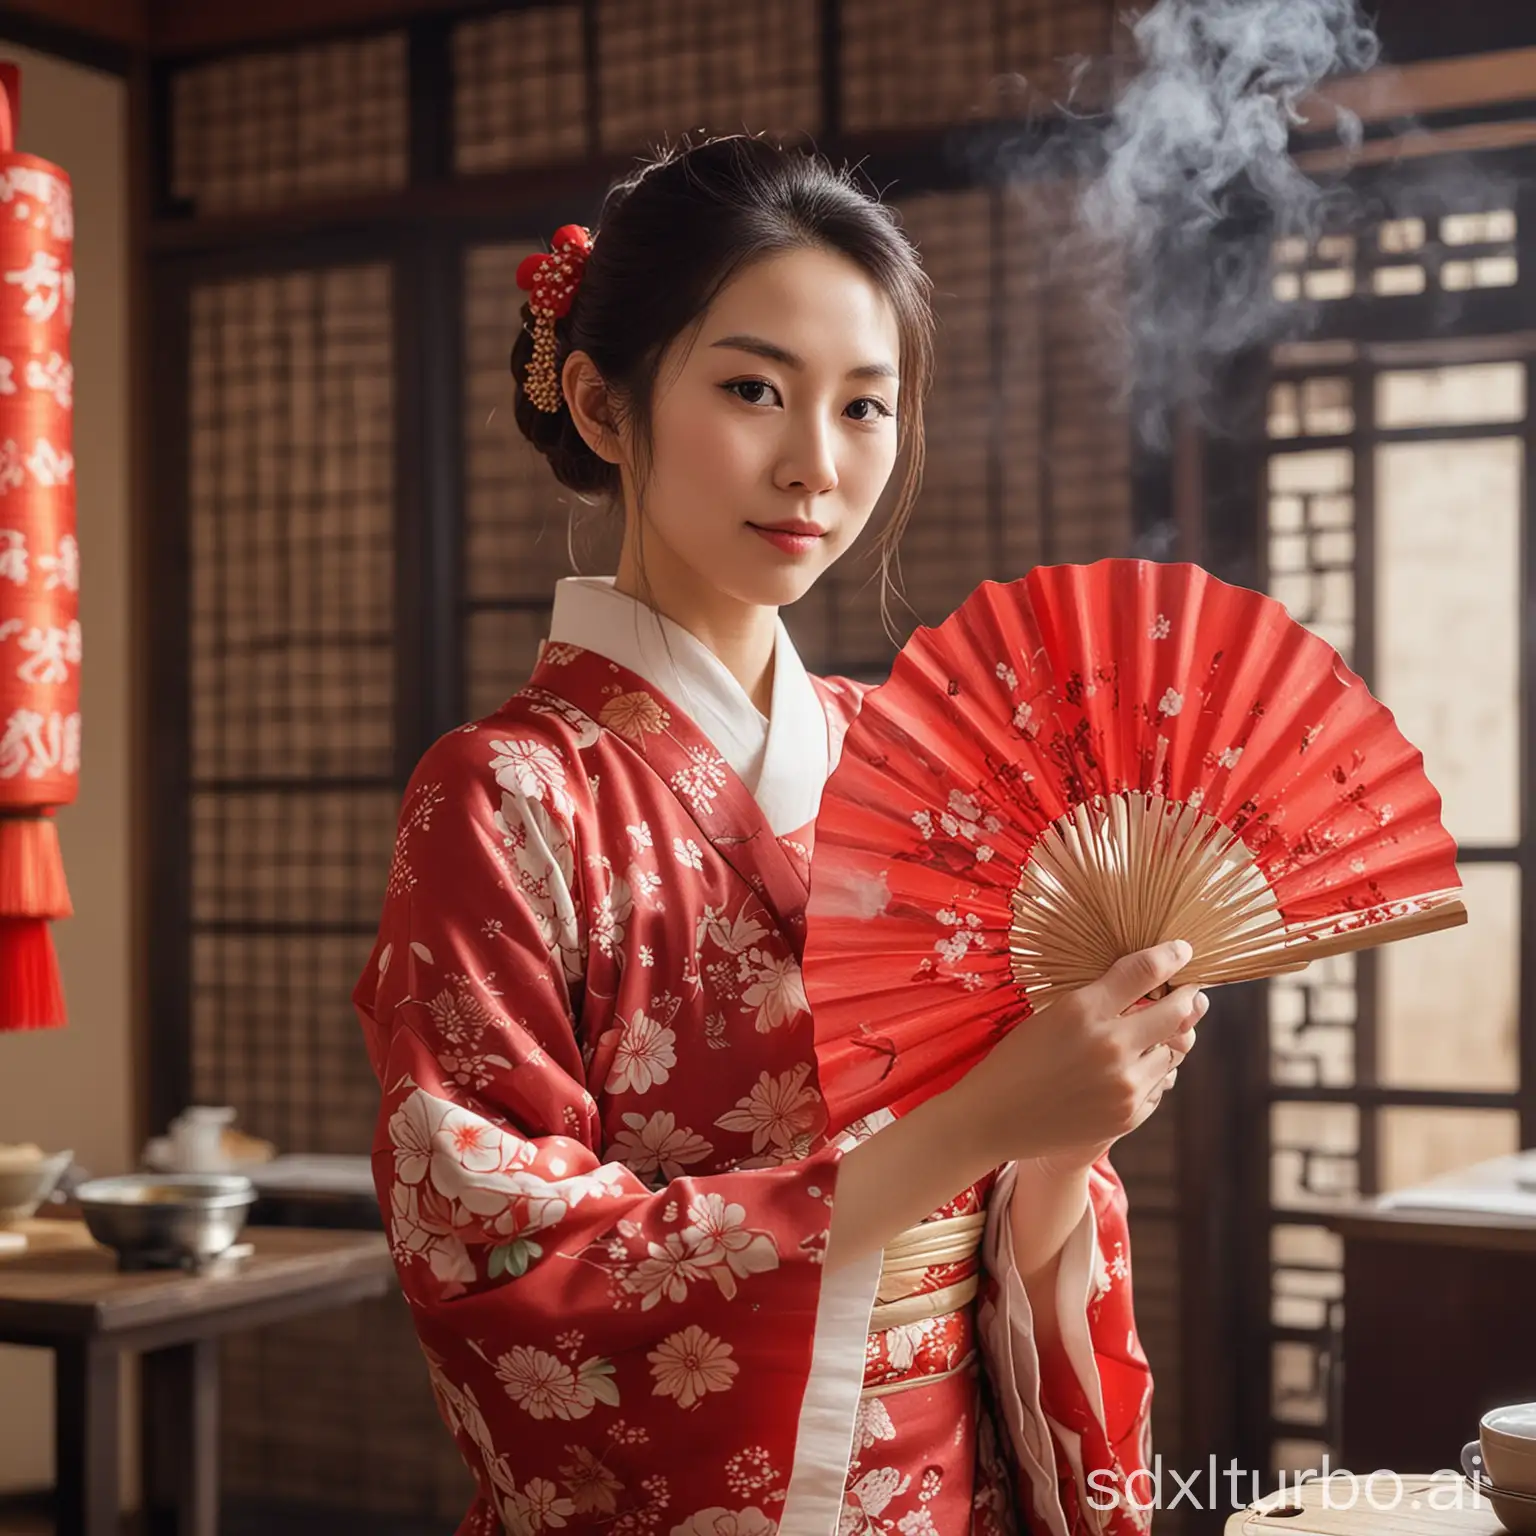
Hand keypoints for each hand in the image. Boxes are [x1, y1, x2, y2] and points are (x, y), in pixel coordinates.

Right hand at [951, 940, 1207, 1168]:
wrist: (995, 1116)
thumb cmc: (1019, 1058)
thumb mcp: (1052, 1014)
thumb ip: (1101, 999)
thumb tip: (1154, 986)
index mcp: (1083, 1010)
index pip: (1145, 971)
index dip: (1172, 955)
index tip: (1183, 950)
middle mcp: (1110, 1045)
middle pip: (1176, 1012)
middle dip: (1189, 999)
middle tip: (1193, 994)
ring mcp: (1123, 1085)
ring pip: (1173, 1052)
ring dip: (1168, 1041)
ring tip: (1153, 1037)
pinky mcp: (1128, 1116)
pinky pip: (1159, 1085)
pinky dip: (1151, 1074)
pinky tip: (1129, 1071)